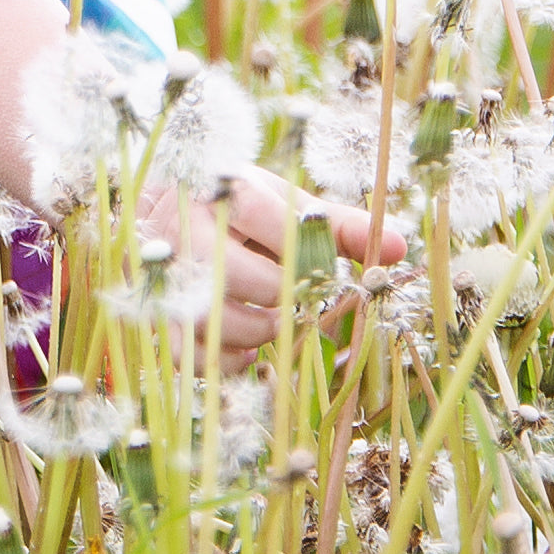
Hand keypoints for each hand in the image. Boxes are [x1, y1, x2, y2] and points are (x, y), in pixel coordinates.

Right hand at [132, 166, 409, 360]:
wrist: (163, 215)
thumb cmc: (240, 212)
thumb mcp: (285, 204)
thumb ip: (339, 225)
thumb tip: (398, 246)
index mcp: (220, 192)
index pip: (258, 211)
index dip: (298, 245)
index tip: (324, 268)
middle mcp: (184, 230)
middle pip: (234, 273)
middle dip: (281, 296)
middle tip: (301, 299)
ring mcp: (165, 276)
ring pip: (210, 318)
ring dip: (258, 332)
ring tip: (278, 323)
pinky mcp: (155, 316)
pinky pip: (191, 354)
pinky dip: (229, 361)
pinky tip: (249, 350)